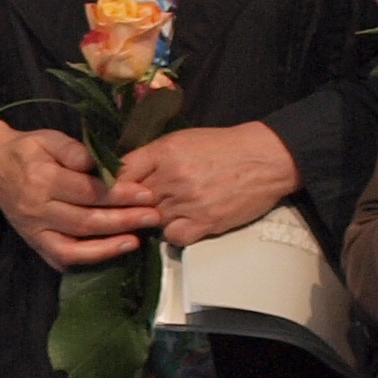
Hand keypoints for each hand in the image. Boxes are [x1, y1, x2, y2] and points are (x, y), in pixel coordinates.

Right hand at [0, 118, 157, 270]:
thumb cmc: (27, 150)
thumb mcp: (49, 138)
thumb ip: (75, 151)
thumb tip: (104, 165)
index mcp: (41, 180)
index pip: (88, 192)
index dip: (119, 194)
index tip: (145, 193)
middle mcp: (37, 210)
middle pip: (86, 221)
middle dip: (123, 220)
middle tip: (153, 217)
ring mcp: (34, 231)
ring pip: (74, 247)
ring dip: (108, 247)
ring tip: (136, 241)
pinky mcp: (34, 243)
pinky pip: (60, 259)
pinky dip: (86, 261)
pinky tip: (109, 255)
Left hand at [123, 120, 299, 247]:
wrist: (265, 158)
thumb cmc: (222, 147)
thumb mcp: (182, 140)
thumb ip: (152, 157)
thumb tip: (122, 173)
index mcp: (165, 152)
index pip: (121, 172)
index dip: (113, 185)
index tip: (112, 192)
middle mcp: (173, 177)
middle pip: (133, 200)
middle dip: (132, 204)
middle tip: (138, 206)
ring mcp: (189, 202)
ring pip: (151, 220)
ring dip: (155, 218)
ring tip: (168, 210)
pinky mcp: (205, 222)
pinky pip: (173, 236)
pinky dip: (174, 233)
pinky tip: (183, 223)